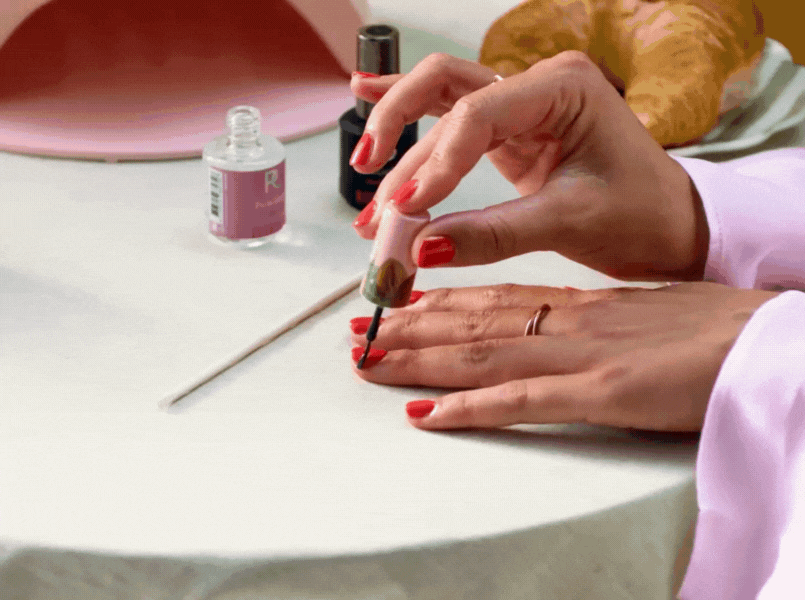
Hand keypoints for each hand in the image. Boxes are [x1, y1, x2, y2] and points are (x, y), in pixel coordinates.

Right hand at [350, 52, 708, 280]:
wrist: (672, 225)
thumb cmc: (642, 214)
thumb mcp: (568, 222)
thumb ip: (492, 233)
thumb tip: (420, 247)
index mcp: (565, 88)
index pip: (476, 115)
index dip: (435, 164)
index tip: (408, 211)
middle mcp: (538, 85)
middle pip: (444, 92)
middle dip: (401, 145)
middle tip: (379, 200)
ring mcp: (521, 106)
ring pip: (439, 102)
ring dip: (397, 138)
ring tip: (368, 190)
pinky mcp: (509, 134)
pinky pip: (450, 113)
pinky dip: (409, 110)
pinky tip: (365, 91)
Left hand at [350, 283, 776, 430]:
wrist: (768, 340)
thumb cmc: (712, 331)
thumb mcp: (639, 317)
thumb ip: (590, 324)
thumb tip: (553, 331)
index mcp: (578, 306)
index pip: (491, 299)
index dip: (435, 304)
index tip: (394, 305)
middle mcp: (567, 323)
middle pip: (470, 321)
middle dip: (407, 327)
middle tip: (357, 329)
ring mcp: (581, 357)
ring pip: (481, 352)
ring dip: (418, 359)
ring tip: (368, 360)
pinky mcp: (604, 393)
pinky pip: (523, 401)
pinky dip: (469, 409)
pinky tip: (427, 416)